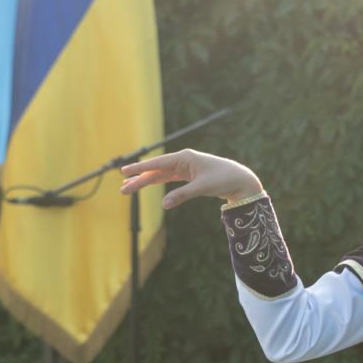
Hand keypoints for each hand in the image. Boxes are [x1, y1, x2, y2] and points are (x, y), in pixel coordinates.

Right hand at [120, 149, 262, 209]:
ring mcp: (184, 168)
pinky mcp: (188, 176)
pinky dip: (156, 183)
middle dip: (138, 180)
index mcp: (185, 157)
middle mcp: (182, 160)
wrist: (240, 180)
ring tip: (127, 189)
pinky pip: (167, 179)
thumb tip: (164, 205)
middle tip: (122, 190)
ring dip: (144, 182)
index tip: (124, 171)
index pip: (158, 163)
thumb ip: (182, 195)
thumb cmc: (223, 179)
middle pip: (155, 171)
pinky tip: (145, 185)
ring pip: (160, 176)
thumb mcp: (202, 188)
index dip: (140, 168)